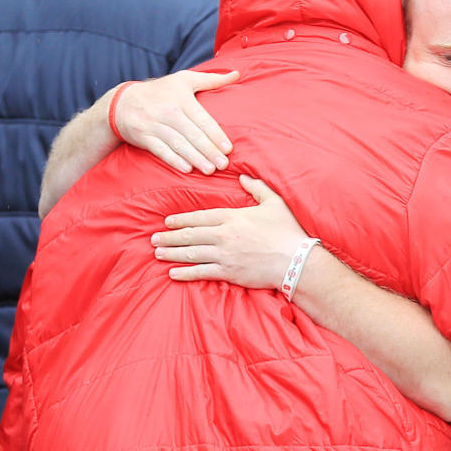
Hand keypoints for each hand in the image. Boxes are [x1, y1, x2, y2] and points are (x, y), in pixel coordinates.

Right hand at [114, 70, 239, 173]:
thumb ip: (212, 79)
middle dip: (209, 151)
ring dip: (195, 158)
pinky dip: (174, 160)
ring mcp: (155, 125)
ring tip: (210, 169)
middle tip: (223, 164)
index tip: (228, 148)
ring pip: (179, 144)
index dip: (216, 135)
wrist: (122, 101)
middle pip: (193, 134)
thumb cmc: (161, 90)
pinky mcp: (144, 137)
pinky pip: (161, 151)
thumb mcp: (184, 79)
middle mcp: (168, 112)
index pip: (202, 119)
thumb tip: (237, 74)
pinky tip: (187, 169)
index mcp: (181, 98)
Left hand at [152, 174, 310, 288]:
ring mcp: (225, 255)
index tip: (167, 221)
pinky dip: (185, 273)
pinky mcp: (229, 272)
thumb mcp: (274, 203)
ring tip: (158, 253)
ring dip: (172, 253)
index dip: (181, 219)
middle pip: (190, 235)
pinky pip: (202, 272)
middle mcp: (224, 235)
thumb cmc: (287, 231)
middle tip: (154, 238)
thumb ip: (257, 188)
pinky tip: (172, 273)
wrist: (296, 260)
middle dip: (170, 236)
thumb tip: (243, 177)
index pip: (200, 217)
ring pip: (192, 253)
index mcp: (233, 217)